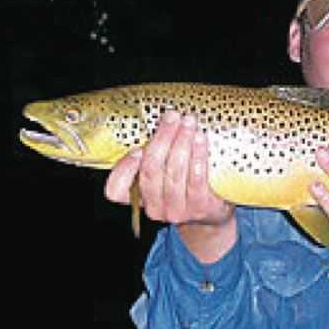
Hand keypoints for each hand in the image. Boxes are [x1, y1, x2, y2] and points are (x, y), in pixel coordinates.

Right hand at [105, 111, 235, 261]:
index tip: (137, 148)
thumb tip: (160, 119)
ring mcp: (177, 210)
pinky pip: (196, 178)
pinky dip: (198, 155)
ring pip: (174, 172)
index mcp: (138, 197)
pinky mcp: (200, 207)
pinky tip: (200, 139)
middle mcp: (154, 208)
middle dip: (162, 138)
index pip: (116, 190)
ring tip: (189, 123)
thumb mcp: (163, 173)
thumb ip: (155, 153)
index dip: (123, 169)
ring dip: (182, 142)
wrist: (213, 211)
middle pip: (151, 171)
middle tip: (172, 117)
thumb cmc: (184, 184)